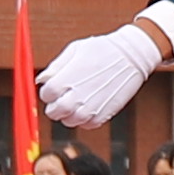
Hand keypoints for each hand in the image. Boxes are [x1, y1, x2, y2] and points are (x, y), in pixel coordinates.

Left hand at [37, 22, 162, 128]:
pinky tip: (91, 104)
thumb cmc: (103, 49)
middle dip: (56, 105)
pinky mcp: (104, 115)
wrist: (132, 56)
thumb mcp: (74, 50)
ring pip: (69, 122)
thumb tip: (41, 80)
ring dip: (70, 114)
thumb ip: (55, 67)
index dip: (49, 91)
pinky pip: (87, 125)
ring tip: (80, 100)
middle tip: (65, 96)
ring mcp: (90, 108)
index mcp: (64, 80)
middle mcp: (75, 97)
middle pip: (53, 113)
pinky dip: (86, 119)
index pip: (45, 96)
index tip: (57, 86)